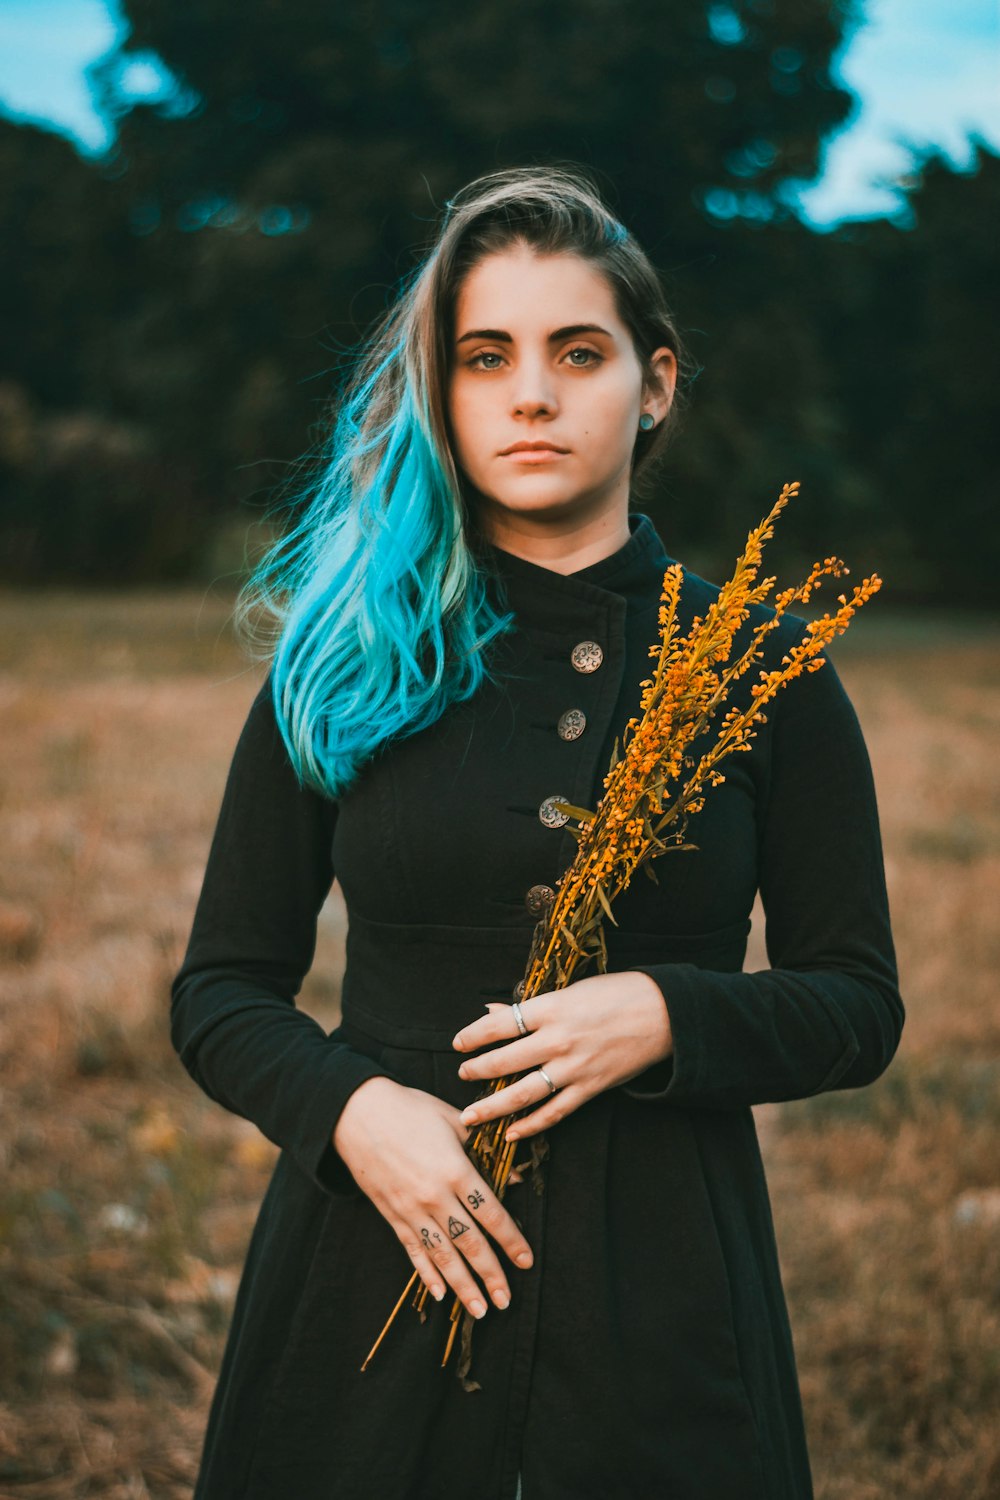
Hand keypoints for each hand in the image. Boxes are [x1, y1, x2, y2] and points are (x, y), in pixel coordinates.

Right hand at [332, 1076, 532, 1318]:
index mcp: (455, 1170)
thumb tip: (515, 1176)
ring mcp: (411, 1210)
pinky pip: (413, 1251)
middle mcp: (434, 1197)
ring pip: (443, 1256)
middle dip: (490, 1274)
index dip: (511, 1240)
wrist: (357, 1113)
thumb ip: (484, 1150)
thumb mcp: (454, 1120)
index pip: (491, 1214)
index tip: (526, 1262)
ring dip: (463, 1286)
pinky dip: (427, 1274)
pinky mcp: (391, 1216)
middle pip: (470, 1243)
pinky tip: (441, 1294)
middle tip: (507, 1300)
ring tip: (480, 1311)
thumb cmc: (410, 1110)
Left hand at [451, 970, 672, 1140]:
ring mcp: (574, 1067)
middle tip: (462, 1074)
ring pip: (523, 1092)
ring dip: (493, 1106)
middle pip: (505, 1061)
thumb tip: (492, 1012)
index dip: (473, 1035)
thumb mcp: (570, 991)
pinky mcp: (590, 1088)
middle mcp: (558, 1039)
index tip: (458, 1043)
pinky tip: (512, 1132)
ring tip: (471, 1115)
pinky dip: (531, 1125)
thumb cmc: (615, 994)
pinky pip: (555, 1112)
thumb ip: (530, 1006)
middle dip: (477, 1070)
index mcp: (551, 1008)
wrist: (662, 1013)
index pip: (500, 1025)